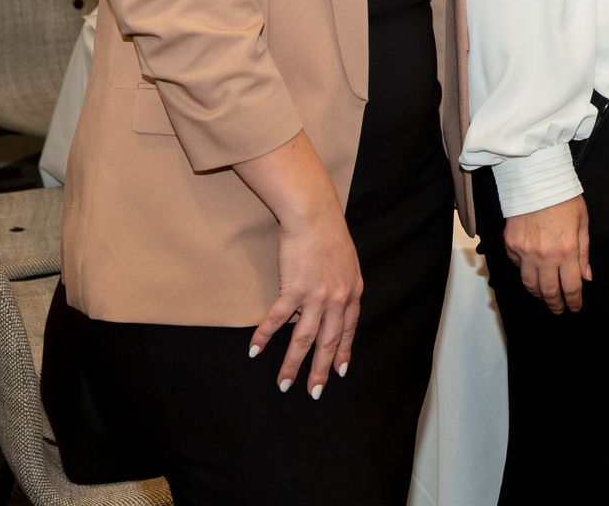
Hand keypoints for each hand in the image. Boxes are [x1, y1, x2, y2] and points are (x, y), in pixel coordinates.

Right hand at [249, 203, 364, 396]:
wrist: (315, 215)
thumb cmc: (330, 234)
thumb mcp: (347, 263)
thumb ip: (342, 287)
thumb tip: (329, 306)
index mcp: (353, 293)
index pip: (349, 330)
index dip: (344, 353)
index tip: (340, 372)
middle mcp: (338, 299)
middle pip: (328, 342)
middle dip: (320, 371)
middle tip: (314, 393)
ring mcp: (316, 296)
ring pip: (304, 339)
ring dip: (292, 364)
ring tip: (284, 384)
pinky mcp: (294, 289)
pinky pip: (278, 320)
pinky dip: (265, 336)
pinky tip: (255, 350)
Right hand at [504, 195, 590, 312]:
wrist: (535, 179)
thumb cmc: (563, 198)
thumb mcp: (582, 223)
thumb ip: (583, 253)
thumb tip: (586, 277)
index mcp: (566, 251)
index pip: (570, 287)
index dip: (574, 301)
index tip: (575, 307)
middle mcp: (544, 256)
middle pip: (549, 291)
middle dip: (555, 304)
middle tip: (559, 309)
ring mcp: (524, 252)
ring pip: (530, 284)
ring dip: (539, 294)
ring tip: (545, 297)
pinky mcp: (510, 245)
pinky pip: (517, 267)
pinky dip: (525, 273)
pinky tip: (532, 273)